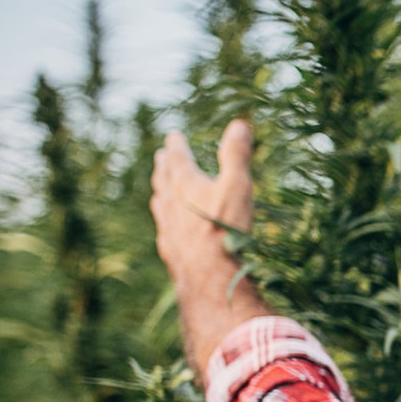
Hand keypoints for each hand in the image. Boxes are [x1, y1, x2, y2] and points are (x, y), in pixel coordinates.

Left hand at [151, 120, 271, 371]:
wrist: (209, 278)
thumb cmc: (225, 229)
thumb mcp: (237, 187)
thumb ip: (236, 155)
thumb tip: (240, 123)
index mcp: (185, 184)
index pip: (177, 158)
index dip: (176, 145)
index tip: (173, 136)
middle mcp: (170, 204)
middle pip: (163, 180)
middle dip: (163, 166)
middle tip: (161, 157)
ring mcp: (168, 229)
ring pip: (160, 205)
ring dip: (160, 193)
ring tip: (160, 189)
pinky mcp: (171, 251)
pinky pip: (164, 231)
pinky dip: (165, 222)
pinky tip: (168, 230)